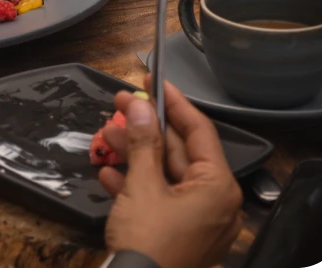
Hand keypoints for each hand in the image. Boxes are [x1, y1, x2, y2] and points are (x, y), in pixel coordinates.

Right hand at [101, 80, 242, 267]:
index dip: (174, 102)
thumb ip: (142, 141)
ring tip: (103, 135)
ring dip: (132, 153)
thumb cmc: (148, 240)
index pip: (198, 131)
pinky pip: (157, 198)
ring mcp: (195, 221)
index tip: (152, 80)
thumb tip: (138, 105)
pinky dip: (133, 183)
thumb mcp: (142, 185)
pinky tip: (108, 172)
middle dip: (143, 128)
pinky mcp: (176, 234)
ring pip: (163, 174)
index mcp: (217, 188)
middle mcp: (214, 202)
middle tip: (117, 102)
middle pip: (177, 151)